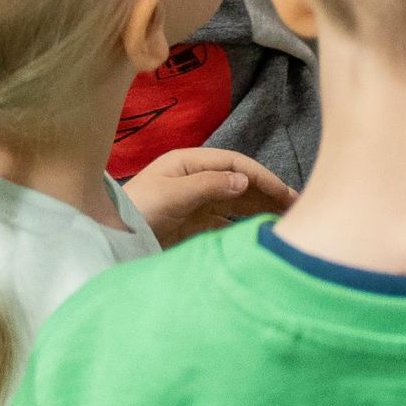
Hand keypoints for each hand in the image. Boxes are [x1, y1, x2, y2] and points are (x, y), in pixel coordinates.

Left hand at [124, 145, 292, 244]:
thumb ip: (208, 186)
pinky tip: (258, 233)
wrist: (110, 242)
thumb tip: (244, 181)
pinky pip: (224, 223)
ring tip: (284, 220)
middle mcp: (194, 180)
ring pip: (234, 204)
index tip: (285, 192)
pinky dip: (242, 227)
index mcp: (188, 164)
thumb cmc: (137, 211)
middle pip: (237, 183)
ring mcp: (194, 204)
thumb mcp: (171, 195)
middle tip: (295, 207)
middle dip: (265, 192)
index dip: (260, 176)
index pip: (233, 164)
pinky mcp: (191, 226)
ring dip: (258, 209)